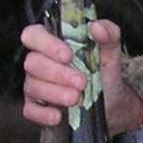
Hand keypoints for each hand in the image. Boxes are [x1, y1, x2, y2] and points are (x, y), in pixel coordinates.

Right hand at [19, 18, 142, 133]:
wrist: (113, 104)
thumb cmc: (104, 73)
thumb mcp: (111, 51)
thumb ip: (108, 33)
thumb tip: (96, 26)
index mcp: (52, 44)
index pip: (33, 35)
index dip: (46, 44)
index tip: (67, 55)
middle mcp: (39, 63)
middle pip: (32, 63)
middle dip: (57, 73)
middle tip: (81, 82)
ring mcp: (35, 85)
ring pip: (32, 87)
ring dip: (55, 93)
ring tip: (77, 98)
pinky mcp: (36, 108)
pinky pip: (30, 110)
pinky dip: (43, 114)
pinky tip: (58, 115)